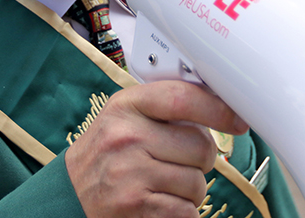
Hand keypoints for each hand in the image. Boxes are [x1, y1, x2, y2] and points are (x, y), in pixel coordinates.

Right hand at [65, 81, 247, 217]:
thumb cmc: (103, 156)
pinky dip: (182, 212)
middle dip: (200, 160)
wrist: (68, 197)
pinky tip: (160, 203)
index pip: (182, 98)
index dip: (218, 109)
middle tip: (179, 162)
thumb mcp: (122, 119)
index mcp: (125, 106)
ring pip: (198, 183)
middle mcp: (126, 136)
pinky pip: (188, 211)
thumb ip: (160, 108)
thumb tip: (216, 105)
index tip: (237, 120)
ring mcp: (130, 172)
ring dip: (190, 190)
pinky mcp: (136, 206)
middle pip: (201, 146)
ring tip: (163, 184)